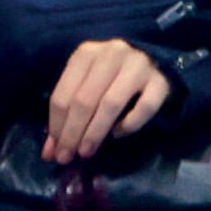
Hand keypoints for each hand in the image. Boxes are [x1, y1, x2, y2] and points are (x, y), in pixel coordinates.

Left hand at [43, 39, 171, 162]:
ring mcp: (138, 66)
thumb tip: (50, 151)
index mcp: (87, 52)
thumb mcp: (86, 85)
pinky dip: (129, 125)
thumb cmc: (111, 75)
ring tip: (86, 152)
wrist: (154, 59)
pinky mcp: (160, 81)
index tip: (54, 151)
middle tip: (67, 157)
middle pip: (85, 100)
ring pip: (111, 104)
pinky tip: (117, 135)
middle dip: (72, 133)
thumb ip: (68, 112)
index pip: (63, 94)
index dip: (56, 126)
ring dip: (95, 132)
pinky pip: (144, 108)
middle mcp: (112, 54)